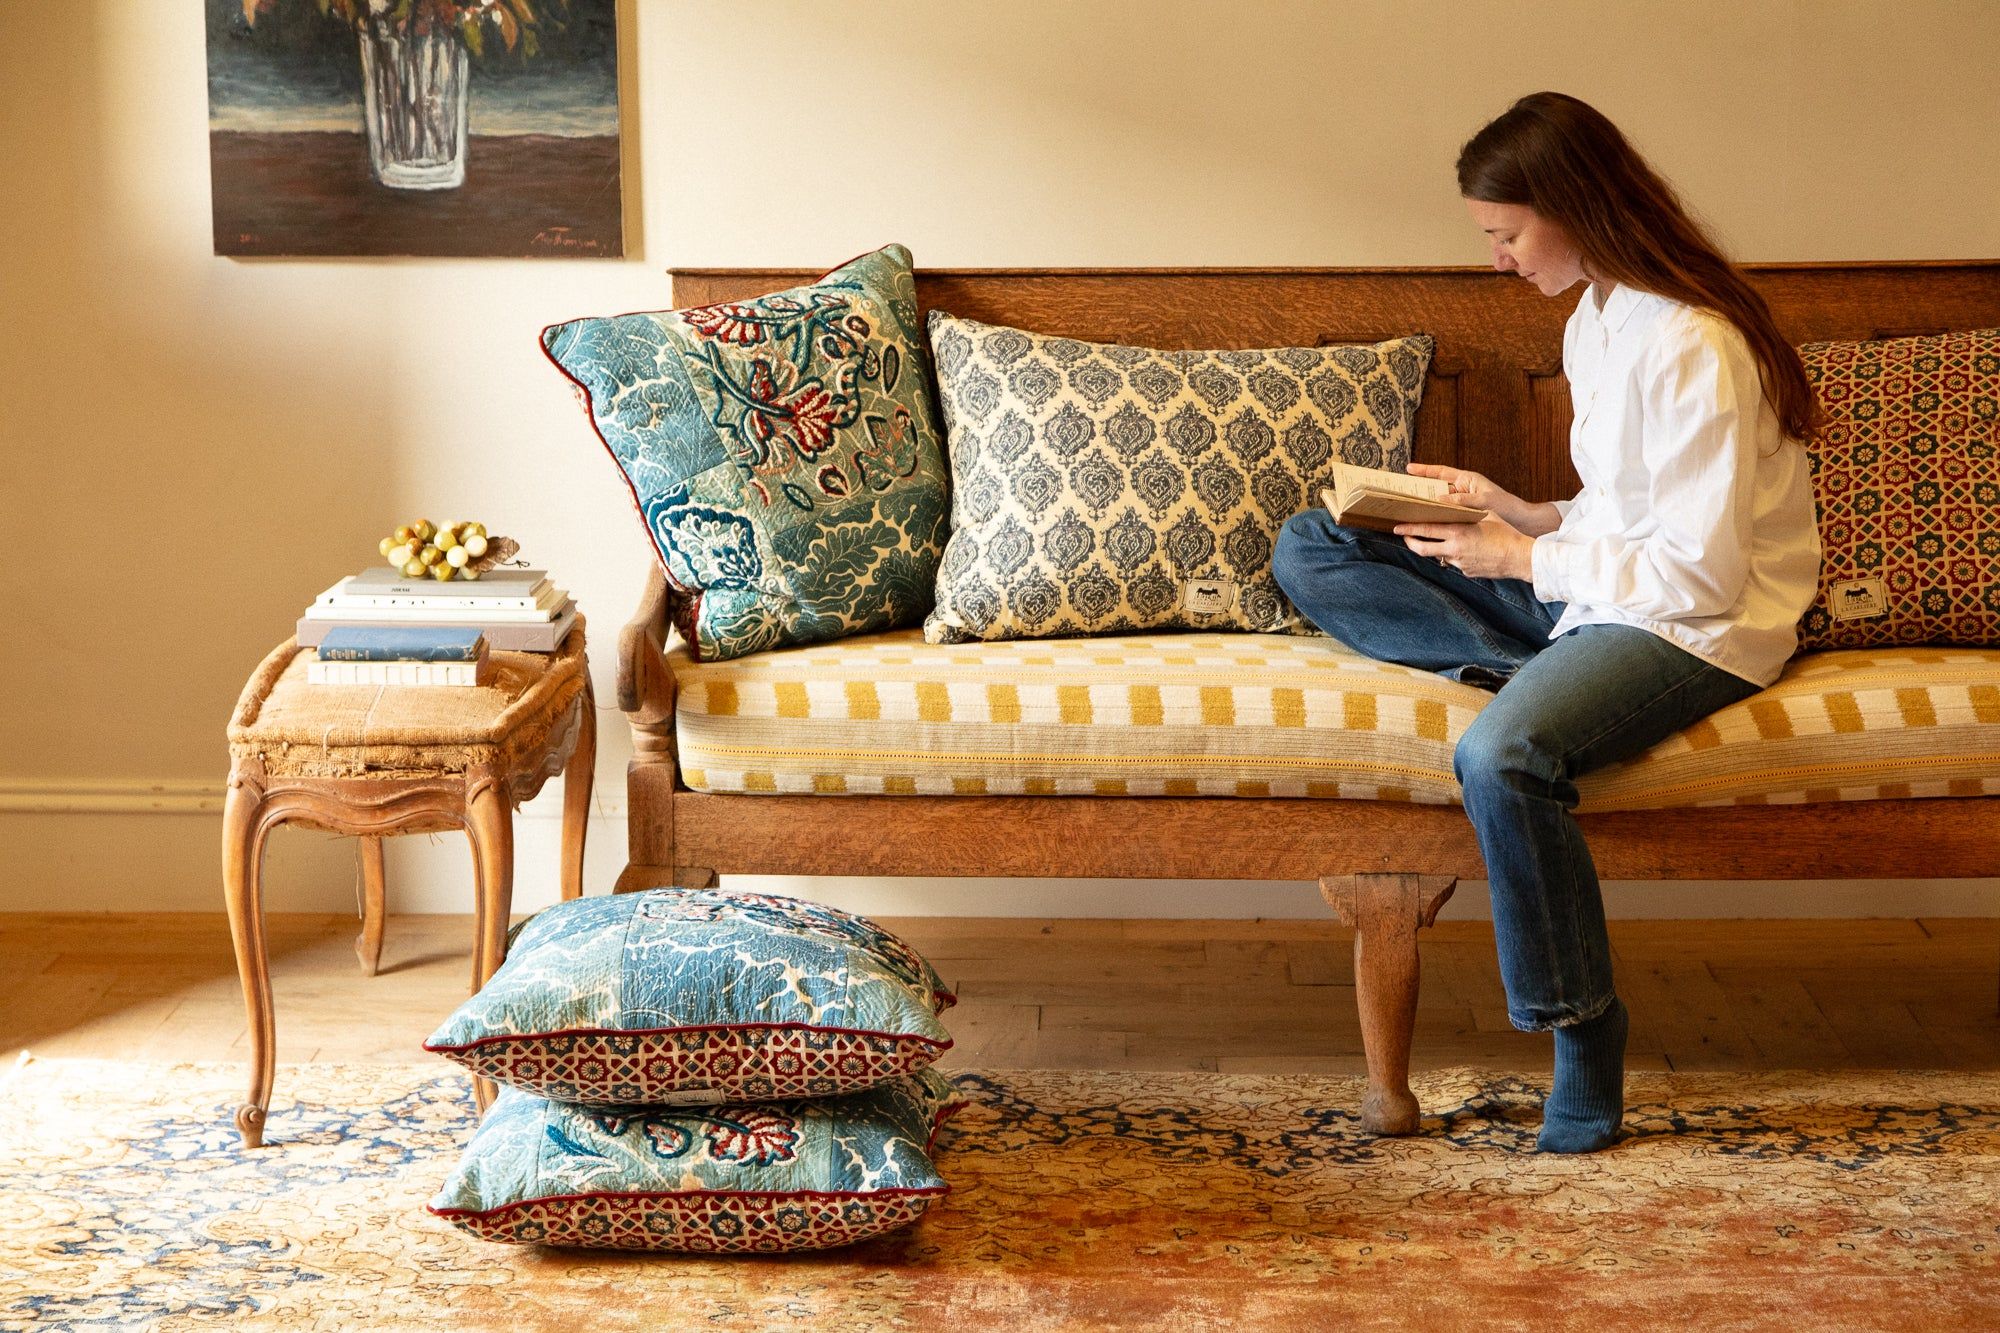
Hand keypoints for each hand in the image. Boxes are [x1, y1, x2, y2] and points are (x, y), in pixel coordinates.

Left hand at [1394, 513, 1536, 581]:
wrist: (1520, 557)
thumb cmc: (1505, 533)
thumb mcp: (1484, 515)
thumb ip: (1465, 511)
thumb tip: (1450, 505)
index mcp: (1457, 533)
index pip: (1425, 531)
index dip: (1409, 529)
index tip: (1397, 527)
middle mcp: (1454, 549)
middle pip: (1422, 549)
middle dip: (1410, 542)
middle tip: (1405, 537)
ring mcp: (1459, 563)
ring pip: (1440, 555)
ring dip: (1436, 548)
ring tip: (1439, 540)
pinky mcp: (1466, 572)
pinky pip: (1455, 563)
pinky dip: (1455, 556)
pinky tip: (1467, 550)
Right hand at [1403, 463, 1518, 515]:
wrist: (1521, 521)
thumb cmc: (1506, 506)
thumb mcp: (1484, 501)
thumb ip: (1463, 500)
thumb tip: (1440, 501)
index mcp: (1467, 480)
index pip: (1441, 472)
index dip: (1424, 470)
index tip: (1408, 469)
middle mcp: (1463, 490)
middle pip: (1437, 487)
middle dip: (1421, 489)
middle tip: (1403, 492)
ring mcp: (1463, 502)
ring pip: (1439, 503)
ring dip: (1427, 506)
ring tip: (1410, 511)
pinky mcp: (1464, 515)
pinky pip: (1446, 515)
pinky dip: (1437, 519)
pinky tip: (1428, 525)